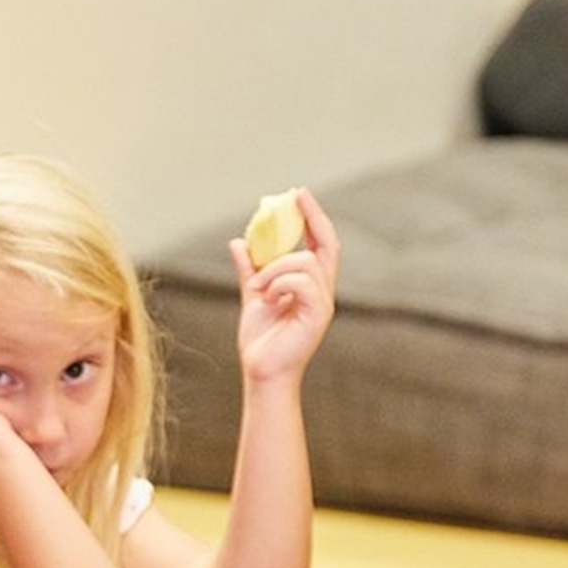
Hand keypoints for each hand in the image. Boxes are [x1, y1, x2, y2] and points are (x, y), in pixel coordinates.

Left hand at [227, 188, 338, 385]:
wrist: (261, 372)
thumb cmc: (260, 341)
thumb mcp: (252, 296)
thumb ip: (250, 270)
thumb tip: (239, 242)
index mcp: (310, 286)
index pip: (321, 245)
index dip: (314, 218)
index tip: (299, 194)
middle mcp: (322, 292)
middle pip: (328, 245)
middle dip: (313, 217)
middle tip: (295, 198)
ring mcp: (322, 304)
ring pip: (306, 262)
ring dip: (276, 267)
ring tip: (258, 286)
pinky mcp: (316, 316)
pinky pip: (302, 282)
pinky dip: (280, 282)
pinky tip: (267, 296)